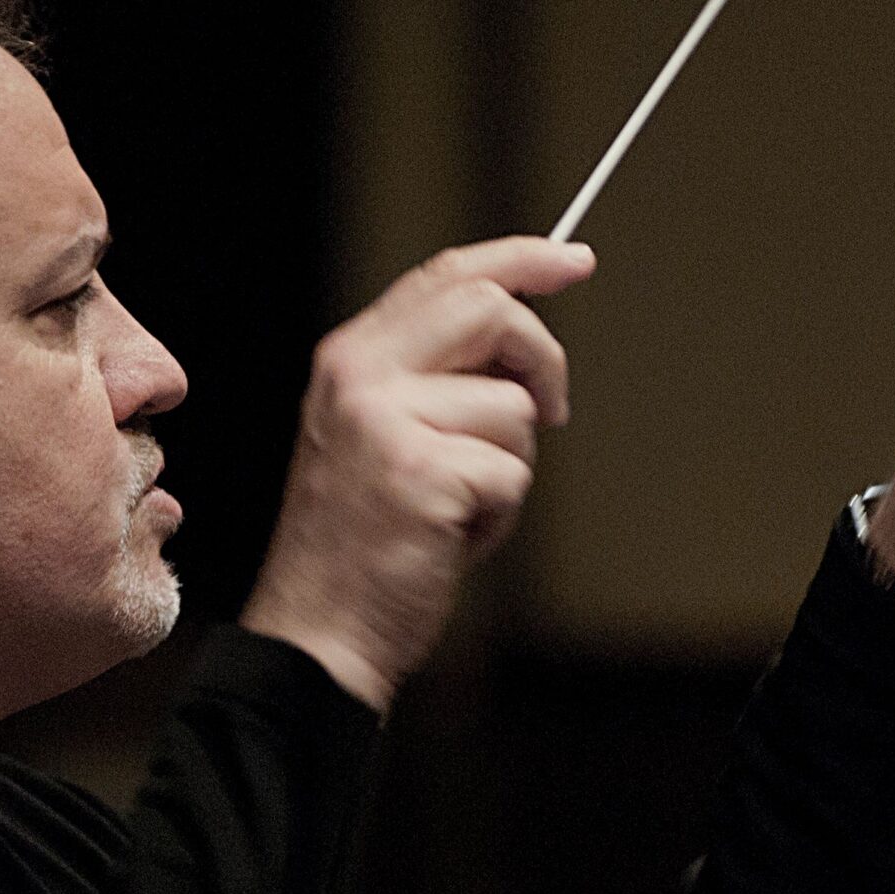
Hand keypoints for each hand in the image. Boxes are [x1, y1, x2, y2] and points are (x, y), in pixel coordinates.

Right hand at [242, 236, 594, 710]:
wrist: (318, 633)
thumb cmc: (360, 547)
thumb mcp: (379, 438)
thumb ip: (433, 381)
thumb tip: (521, 346)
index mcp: (351, 359)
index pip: (446, 276)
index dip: (522, 260)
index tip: (576, 261)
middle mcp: (361, 376)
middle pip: (490, 309)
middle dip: (542, 357)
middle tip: (555, 408)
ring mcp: (387, 423)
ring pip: (514, 408)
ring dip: (508, 468)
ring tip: (455, 510)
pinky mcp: (423, 475)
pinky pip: (513, 472)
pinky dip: (499, 517)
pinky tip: (451, 540)